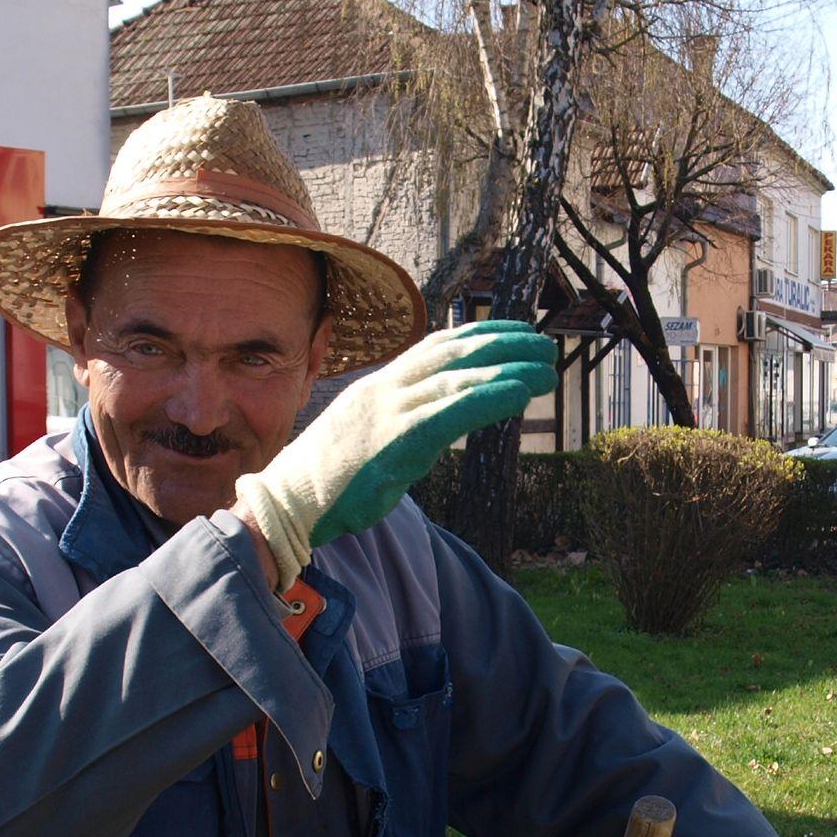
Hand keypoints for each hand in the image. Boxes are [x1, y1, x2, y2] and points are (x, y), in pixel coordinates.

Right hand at [234, 321, 556, 583]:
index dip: (479, 335)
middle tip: (543, 343)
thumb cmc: (330, 480)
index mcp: (378, 386)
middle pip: (453, 352)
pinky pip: (454, 410)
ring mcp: (391, 411)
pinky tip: (521, 392)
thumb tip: (438, 425)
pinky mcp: (399, 440)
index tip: (514, 332)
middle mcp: (386, 389)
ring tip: (546, 367)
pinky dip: (491, 396)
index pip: (435, 347)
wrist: (290, 504)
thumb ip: (402, 424)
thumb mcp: (369, 438)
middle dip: (503, 343)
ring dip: (509, 368)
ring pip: (459, 376)